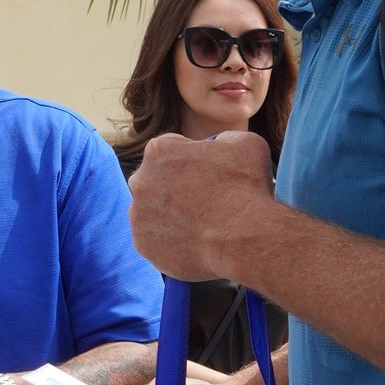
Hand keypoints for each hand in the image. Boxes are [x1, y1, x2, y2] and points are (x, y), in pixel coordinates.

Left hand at [127, 127, 274, 283]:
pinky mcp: (143, 245)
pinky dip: (170, 241)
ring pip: (152, 212)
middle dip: (174, 188)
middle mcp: (141, 180)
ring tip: (200, 225)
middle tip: (202, 201)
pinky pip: (155, 240)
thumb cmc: (245, 188)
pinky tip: (194, 243)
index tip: (207, 174)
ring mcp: (138, 215)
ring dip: (170, 215)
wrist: (242, 239)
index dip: (191, 160)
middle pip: (155, 180)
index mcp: (160, 150)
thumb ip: (223, 139)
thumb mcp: (246, 144)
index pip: (170, 149)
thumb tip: (218, 146)